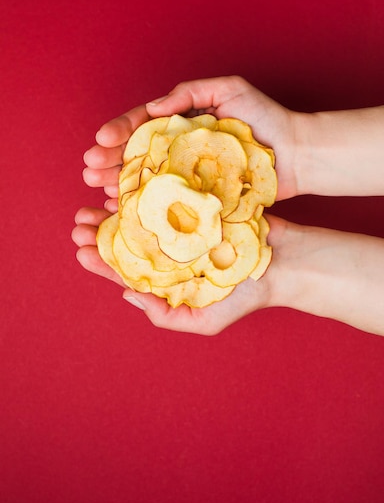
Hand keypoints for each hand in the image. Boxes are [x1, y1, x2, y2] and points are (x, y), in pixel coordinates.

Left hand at [72, 209, 286, 334]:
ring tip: (96, 197)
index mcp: (169, 278)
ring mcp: (185, 226)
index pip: (127, 270)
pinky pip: (169, 195)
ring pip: (144, 214)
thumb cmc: (246, 295)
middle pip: (129, 239)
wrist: (284, 262)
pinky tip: (132, 182)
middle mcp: (173, 251)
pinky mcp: (199, 205)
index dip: (101, 260)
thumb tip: (127, 295)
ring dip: (118, 206)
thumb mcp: (205, 320)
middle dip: (101, 230)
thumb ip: (165, 316)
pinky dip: (149, 189)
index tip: (80, 250)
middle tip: (79, 220)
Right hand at [82, 76, 300, 213]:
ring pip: (145, 176)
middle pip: (136, 152)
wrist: (295, 154)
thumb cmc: (263, 118)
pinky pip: (165, 199)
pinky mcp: (198, 195)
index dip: (120, 131)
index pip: (143, 124)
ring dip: (117, 180)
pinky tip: (122, 205)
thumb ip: (189, 94)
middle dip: (110, 159)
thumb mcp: (228, 90)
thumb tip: (152, 108)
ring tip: (98, 185)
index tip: (102, 140)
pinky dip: (142, 202)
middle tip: (89, 169)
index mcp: (182, 121)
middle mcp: (180, 147)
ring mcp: (187, 172)